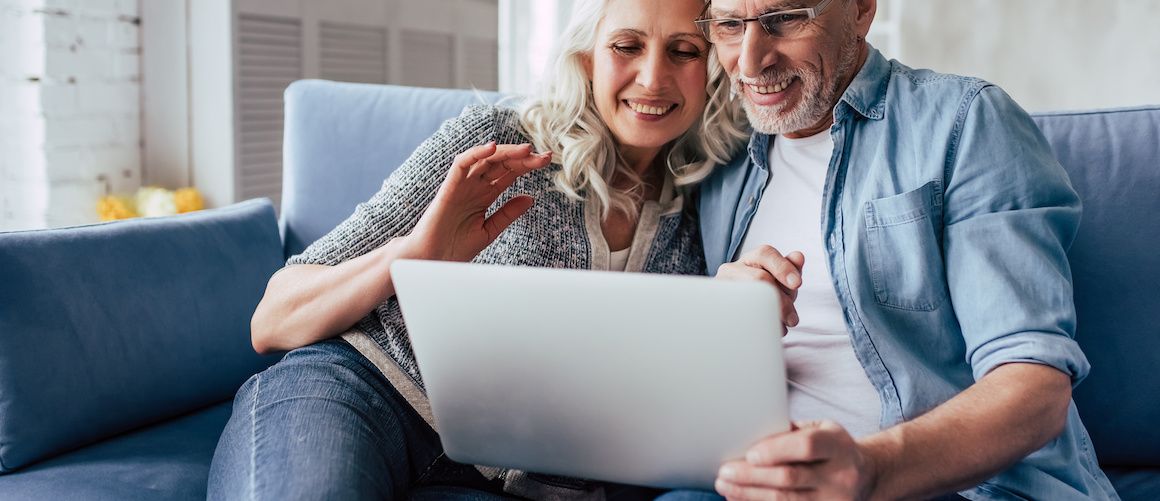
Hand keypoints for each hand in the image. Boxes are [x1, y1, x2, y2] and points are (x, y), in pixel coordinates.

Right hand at [398, 141, 551, 261]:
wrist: (431, 261)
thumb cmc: (454, 247)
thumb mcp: (490, 230)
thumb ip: (508, 213)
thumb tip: (531, 198)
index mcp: (485, 195)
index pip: (509, 173)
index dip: (528, 165)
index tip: (547, 161)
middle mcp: (474, 186)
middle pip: (501, 163)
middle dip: (523, 157)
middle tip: (545, 155)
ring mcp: (461, 185)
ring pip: (485, 159)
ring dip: (506, 152)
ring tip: (526, 150)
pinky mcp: (448, 187)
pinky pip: (461, 164)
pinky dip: (476, 153)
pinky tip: (492, 148)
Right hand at [715, 245, 804, 327]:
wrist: (734, 315)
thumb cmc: (763, 292)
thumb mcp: (779, 280)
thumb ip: (789, 268)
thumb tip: (798, 257)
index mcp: (750, 259)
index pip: (765, 254)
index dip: (783, 267)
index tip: (797, 284)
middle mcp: (732, 269)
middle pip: (759, 278)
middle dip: (782, 300)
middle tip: (792, 319)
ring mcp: (722, 287)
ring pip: (748, 299)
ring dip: (771, 316)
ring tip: (782, 327)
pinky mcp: (718, 306)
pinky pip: (739, 317)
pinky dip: (758, 326)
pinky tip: (767, 330)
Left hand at [715, 421, 873, 500]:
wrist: (867, 476)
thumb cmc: (832, 448)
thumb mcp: (820, 429)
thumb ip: (790, 432)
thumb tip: (749, 436)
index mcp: (838, 445)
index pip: (806, 447)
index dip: (776, 451)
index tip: (749, 454)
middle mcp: (841, 475)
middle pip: (791, 478)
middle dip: (752, 476)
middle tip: (724, 472)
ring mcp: (835, 500)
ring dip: (750, 494)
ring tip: (726, 486)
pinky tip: (740, 499)